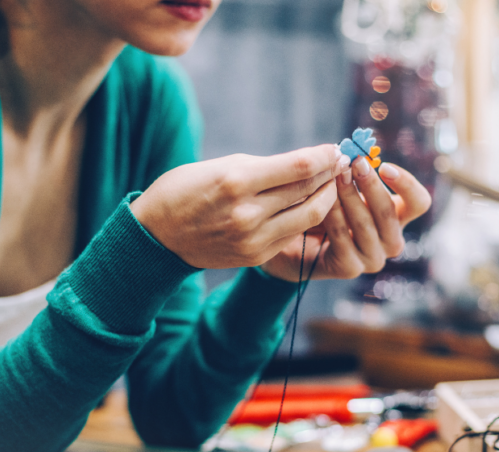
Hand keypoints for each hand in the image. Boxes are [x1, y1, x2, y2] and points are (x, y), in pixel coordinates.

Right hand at [130, 145, 349, 268]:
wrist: (157, 237)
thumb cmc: (185, 190)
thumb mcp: (220, 166)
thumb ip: (264, 167)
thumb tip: (307, 164)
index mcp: (237, 181)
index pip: (299, 167)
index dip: (324, 156)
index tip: (334, 148)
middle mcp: (247, 212)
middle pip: (308, 190)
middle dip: (330, 174)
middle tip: (341, 163)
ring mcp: (253, 239)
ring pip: (308, 216)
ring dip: (327, 198)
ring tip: (331, 184)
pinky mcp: (256, 256)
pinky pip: (293, 234)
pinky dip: (307, 218)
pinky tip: (312, 205)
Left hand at [259, 157, 431, 281]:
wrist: (297, 240)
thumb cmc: (326, 205)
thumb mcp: (345, 186)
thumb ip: (354, 171)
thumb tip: (348, 148)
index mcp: (398, 218)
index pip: (419, 203)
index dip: (407, 184)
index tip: (384, 166)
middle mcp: (391, 241)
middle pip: (389, 212)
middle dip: (370, 184)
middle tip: (354, 163)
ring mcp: (373, 258)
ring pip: (365, 224)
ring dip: (349, 197)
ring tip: (335, 176)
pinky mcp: (350, 268)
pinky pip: (342, 237)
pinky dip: (333, 215)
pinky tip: (321, 200)